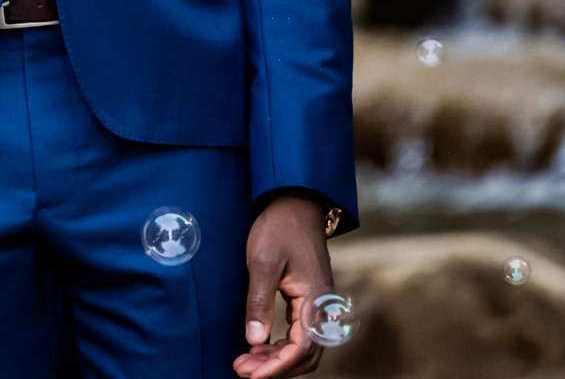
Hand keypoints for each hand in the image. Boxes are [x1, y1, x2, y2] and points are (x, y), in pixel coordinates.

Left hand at [233, 196, 334, 375]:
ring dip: (277, 359)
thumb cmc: (279, 228)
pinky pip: (299, 334)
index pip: (302, 348)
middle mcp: (322, 307)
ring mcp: (317, 305)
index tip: (251, 374)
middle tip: (242, 370)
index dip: (277, 366)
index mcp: (316, 300)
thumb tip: (254, 339)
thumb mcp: (263, 262)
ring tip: (246, 362)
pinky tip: (258, 345)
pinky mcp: (308, 301)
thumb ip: (259, 301)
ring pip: (303, 347)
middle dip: (275, 367)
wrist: (295, 204)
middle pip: (306, 354)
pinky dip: (280, 345)